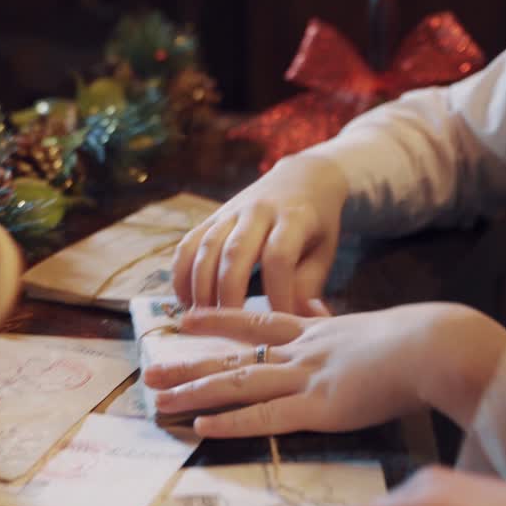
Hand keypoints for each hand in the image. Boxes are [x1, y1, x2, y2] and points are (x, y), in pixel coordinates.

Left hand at [143, 304, 505, 437]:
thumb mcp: (377, 331)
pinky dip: (232, 421)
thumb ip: (351, 335)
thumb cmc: (423, 340)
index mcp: (318, 332)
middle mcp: (304, 352)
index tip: (186, 319)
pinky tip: (202, 424)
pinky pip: (267, 415)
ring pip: (238, 384)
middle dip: (189, 367)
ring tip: (158, 400)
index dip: (219, 322)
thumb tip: (338, 328)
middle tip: (150, 374)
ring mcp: (309, 378)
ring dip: (195, 392)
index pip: (258, 326)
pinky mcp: (321, 407)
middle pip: (234, 358)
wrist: (439, 344)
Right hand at [173, 155, 348, 313]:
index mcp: (294, 218)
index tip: (277, 323)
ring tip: (204, 319)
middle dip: (229, 294)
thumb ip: (309, 286)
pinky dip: (181, 274)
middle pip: (235, 253)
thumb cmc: (316, 227)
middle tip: (230, 327)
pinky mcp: (212, 217)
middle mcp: (258, 210)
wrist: (303, 178)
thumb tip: (297, 320)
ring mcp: (231, 211)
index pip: (279, 258)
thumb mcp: (324, 252)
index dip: (277, 294)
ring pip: (207, 248)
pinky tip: (185, 301)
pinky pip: (188, 244)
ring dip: (201, 287)